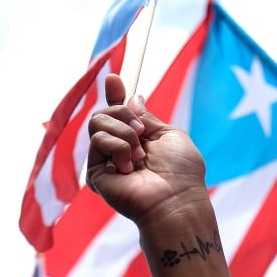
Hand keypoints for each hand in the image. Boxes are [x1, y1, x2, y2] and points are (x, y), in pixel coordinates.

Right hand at [86, 74, 207, 224]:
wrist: (175, 198)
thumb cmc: (181, 170)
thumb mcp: (169, 134)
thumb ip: (147, 117)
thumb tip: (133, 98)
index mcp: (139, 139)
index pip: (119, 112)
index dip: (115, 94)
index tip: (113, 79)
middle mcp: (120, 148)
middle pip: (104, 112)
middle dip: (123, 113)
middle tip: (142, 131)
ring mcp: (106, 160)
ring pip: (97, 122)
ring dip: (124, 133)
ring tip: (140, 155)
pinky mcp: (95, 172)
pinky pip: (97, 140)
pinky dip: (118, 148)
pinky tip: (129, 167)